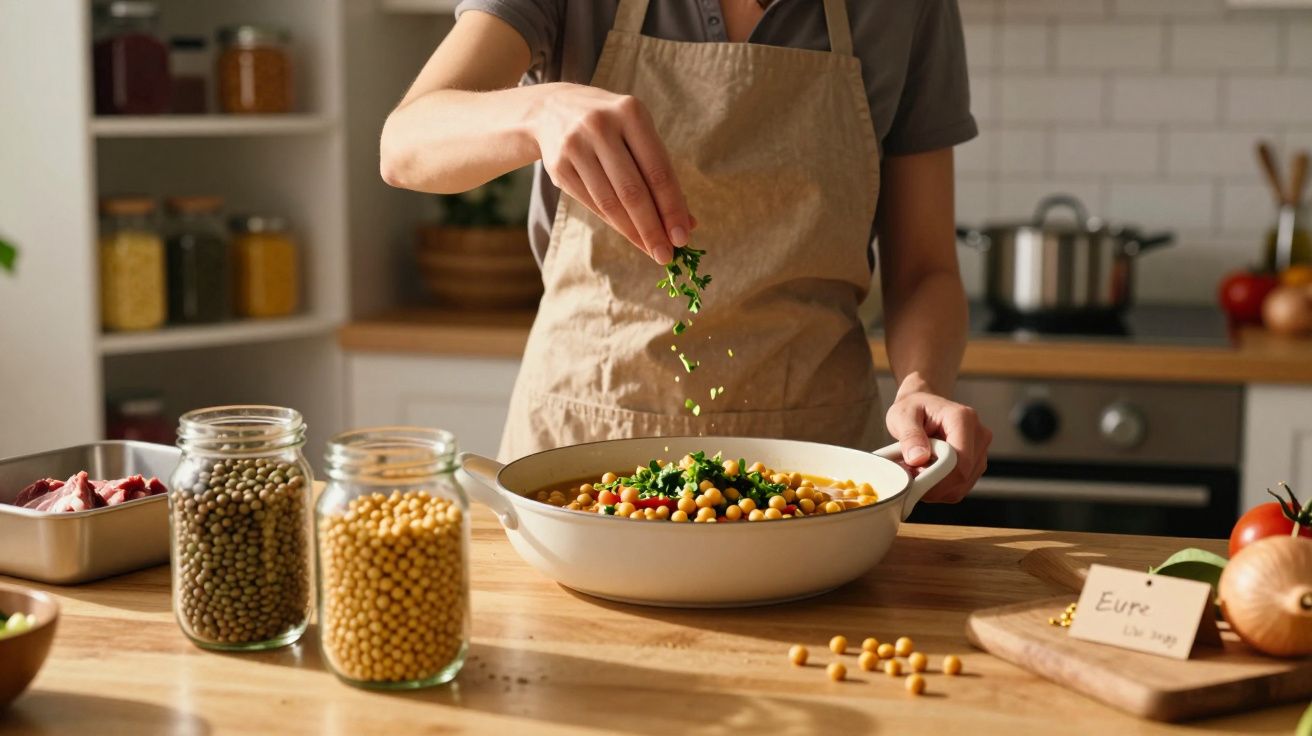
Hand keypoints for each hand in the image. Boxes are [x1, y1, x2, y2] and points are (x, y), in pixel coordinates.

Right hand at [530, 83, 692, 263]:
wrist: (552, 109)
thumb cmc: (611, 127)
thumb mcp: (637, 135)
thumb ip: (661, 174)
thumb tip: (688, 222)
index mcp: (630, 113)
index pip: (657, 170)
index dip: (672, 207)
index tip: (683, 236)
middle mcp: (600, 126)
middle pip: (632, 191)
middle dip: (653, 228)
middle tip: (667, 255)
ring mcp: (575, 146)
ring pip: (610, 202)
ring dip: (634, 232)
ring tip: (651, 250)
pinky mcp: (558, 166)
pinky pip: (592, 203)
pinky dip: (614, 224)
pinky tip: (630, 236)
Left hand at [885, 373, 991, 502]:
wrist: (923, 405)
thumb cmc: (913, 408)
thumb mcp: (902, 416)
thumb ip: (910, 436)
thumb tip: (918, 459)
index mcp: (963, 419)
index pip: (960, 461)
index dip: (938, 478)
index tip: (914, 481)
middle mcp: (979, 435)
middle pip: (963, 476)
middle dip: (935, 485)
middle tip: (910, 478)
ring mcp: (980, 451)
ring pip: (962, 486)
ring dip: (937, 489)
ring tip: (917, 474)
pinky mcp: (976, 464)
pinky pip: (961, 487)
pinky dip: (942, 489)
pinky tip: (927, 476)